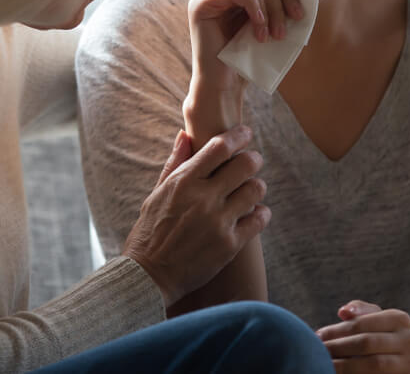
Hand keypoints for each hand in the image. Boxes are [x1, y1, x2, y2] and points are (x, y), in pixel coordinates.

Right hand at [122, 125, 270, 306]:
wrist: (149, 276)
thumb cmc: (150, 232)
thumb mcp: (156, 193)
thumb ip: (175, 163)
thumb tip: (185, 134)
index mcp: (184, 182)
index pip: (220, 147)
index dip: (238, 135)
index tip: (246, 133)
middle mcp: (203, 198)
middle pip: (246, 164)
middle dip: (253, 159)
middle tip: (253, 162)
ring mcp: (218, 222)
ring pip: (256, 190)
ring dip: (256, 187)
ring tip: (250, 190)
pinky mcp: (229, 245)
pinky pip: (259, 219)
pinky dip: (261, 213)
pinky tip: (254, 214)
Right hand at [187, 0, 303, 92]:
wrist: (224, 86)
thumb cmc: (248, 60)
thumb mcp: (271, 27)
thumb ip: (284, 4)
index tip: (300, 16)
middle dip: (280, 3)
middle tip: (284, 32)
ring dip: (269, 10)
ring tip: (272, 36)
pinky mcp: (200, 3)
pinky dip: (254, 8)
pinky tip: (259, 29)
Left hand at [317, 300, 409, 372]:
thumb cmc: (390, 339)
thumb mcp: (381, 320)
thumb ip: (361, 312)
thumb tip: (343, 312)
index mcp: (400, 320)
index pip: (362, 323)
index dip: (336, 331)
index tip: (317, 337)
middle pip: (366, 344)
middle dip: (338, 348)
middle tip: (318, 352)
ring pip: (374, 365)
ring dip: (345, 366)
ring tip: (326, 366)